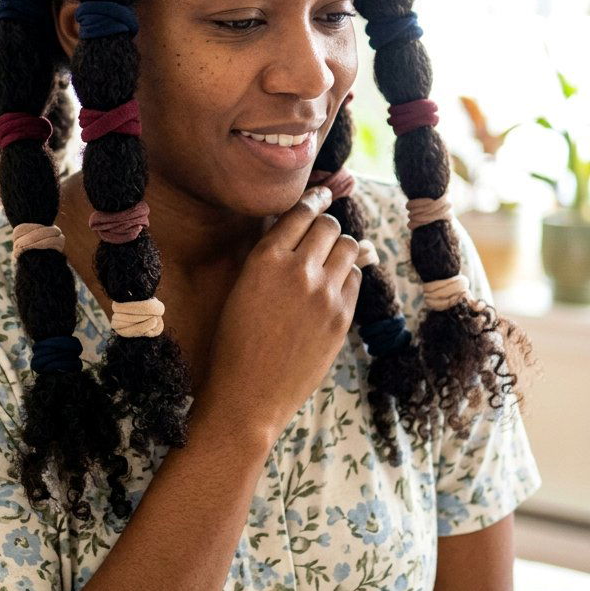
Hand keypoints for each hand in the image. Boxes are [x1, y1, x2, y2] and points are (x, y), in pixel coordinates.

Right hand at [197, 185, 361, 449]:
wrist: (248, 396)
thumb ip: (269, 255)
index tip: (321, 194)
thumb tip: (300, 226)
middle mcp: (298, 270)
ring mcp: (324, 295)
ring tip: (331, 257)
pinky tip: (335, 284)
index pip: (300, 213)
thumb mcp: (241, 287)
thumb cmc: (234, 341)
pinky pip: (356, 279)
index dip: (314, 200)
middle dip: (327, 226)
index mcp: (265, 259)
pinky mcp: (342, 318)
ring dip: (342, 247)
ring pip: (350, 247)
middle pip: (329, 226)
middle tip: (323, 233)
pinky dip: (348, 275)